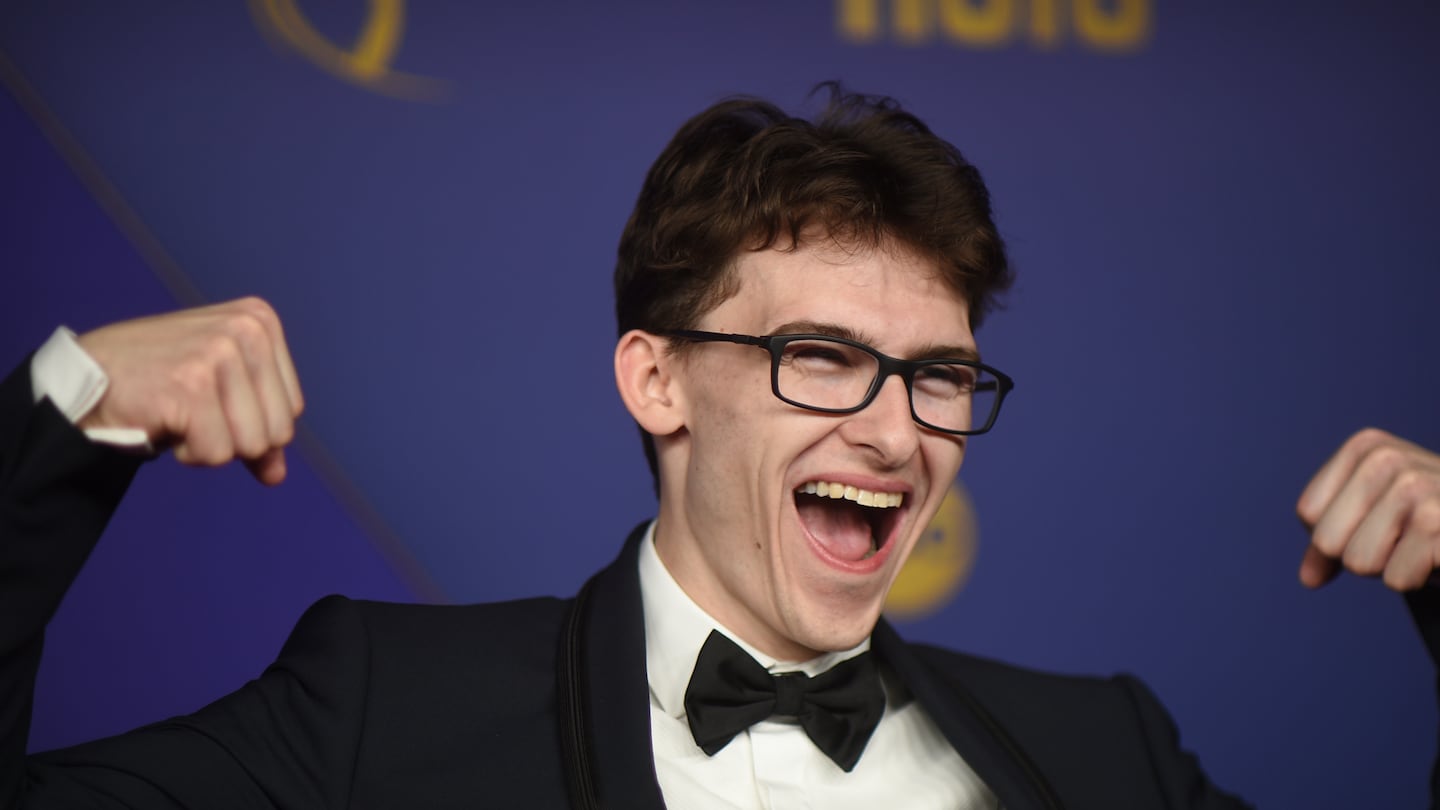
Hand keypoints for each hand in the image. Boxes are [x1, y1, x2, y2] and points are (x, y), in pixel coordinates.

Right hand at [76, 297, 304, 485]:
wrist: (86, 377)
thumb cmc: (158, 381)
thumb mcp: (220, 391)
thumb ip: (257, 427)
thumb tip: (277, 474)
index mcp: (260, 321)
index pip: (292, 409)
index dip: (253, 424)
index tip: (213, 402)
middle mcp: (246, 329)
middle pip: (279, 430)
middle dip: (235, 438)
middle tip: (193, 411)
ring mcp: (219, 354)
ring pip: (251, 445)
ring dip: (210, 445)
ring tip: (178, 413)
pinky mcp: (192, 385)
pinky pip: (216, 453)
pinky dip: (188, 451)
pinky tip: (164, 420)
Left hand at [1297, 428, 1439, 590]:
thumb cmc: (1434, 521)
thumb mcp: (1375, 518)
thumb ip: (1332, 543)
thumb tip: (1308, 578)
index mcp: (1367, 448)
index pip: (1308, 514)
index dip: (1337, 535)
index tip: (1378, 524)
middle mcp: (1388, 459)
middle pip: (1327, 539)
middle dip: (1363, 555)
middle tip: (1405, 539)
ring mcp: (1417, 489)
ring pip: (1359, 562)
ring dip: (1393, 567)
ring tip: (1423, 545)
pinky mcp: (1439, 524)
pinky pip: (1396, 579)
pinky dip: (1419, 578)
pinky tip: (1439, 556)